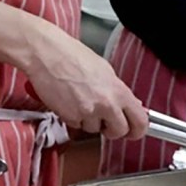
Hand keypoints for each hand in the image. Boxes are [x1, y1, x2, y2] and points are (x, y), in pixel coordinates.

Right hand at [21, 22, 148, 138]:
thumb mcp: (104, 70)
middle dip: (112, 129)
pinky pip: (75, 125)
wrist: (45, 54)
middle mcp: (106, 104)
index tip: (133, 131)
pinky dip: (72, 117)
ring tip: (79, 101)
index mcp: (119, 91)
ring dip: (88, 121)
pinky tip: (67, 101)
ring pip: (94, 129)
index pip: (140, 122)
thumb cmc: (71, 55)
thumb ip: (117, 91)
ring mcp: (87, 112)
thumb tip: (124, 104)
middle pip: (119, 131)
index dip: (137, 130)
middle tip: (105, 122)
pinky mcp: (69, 116)